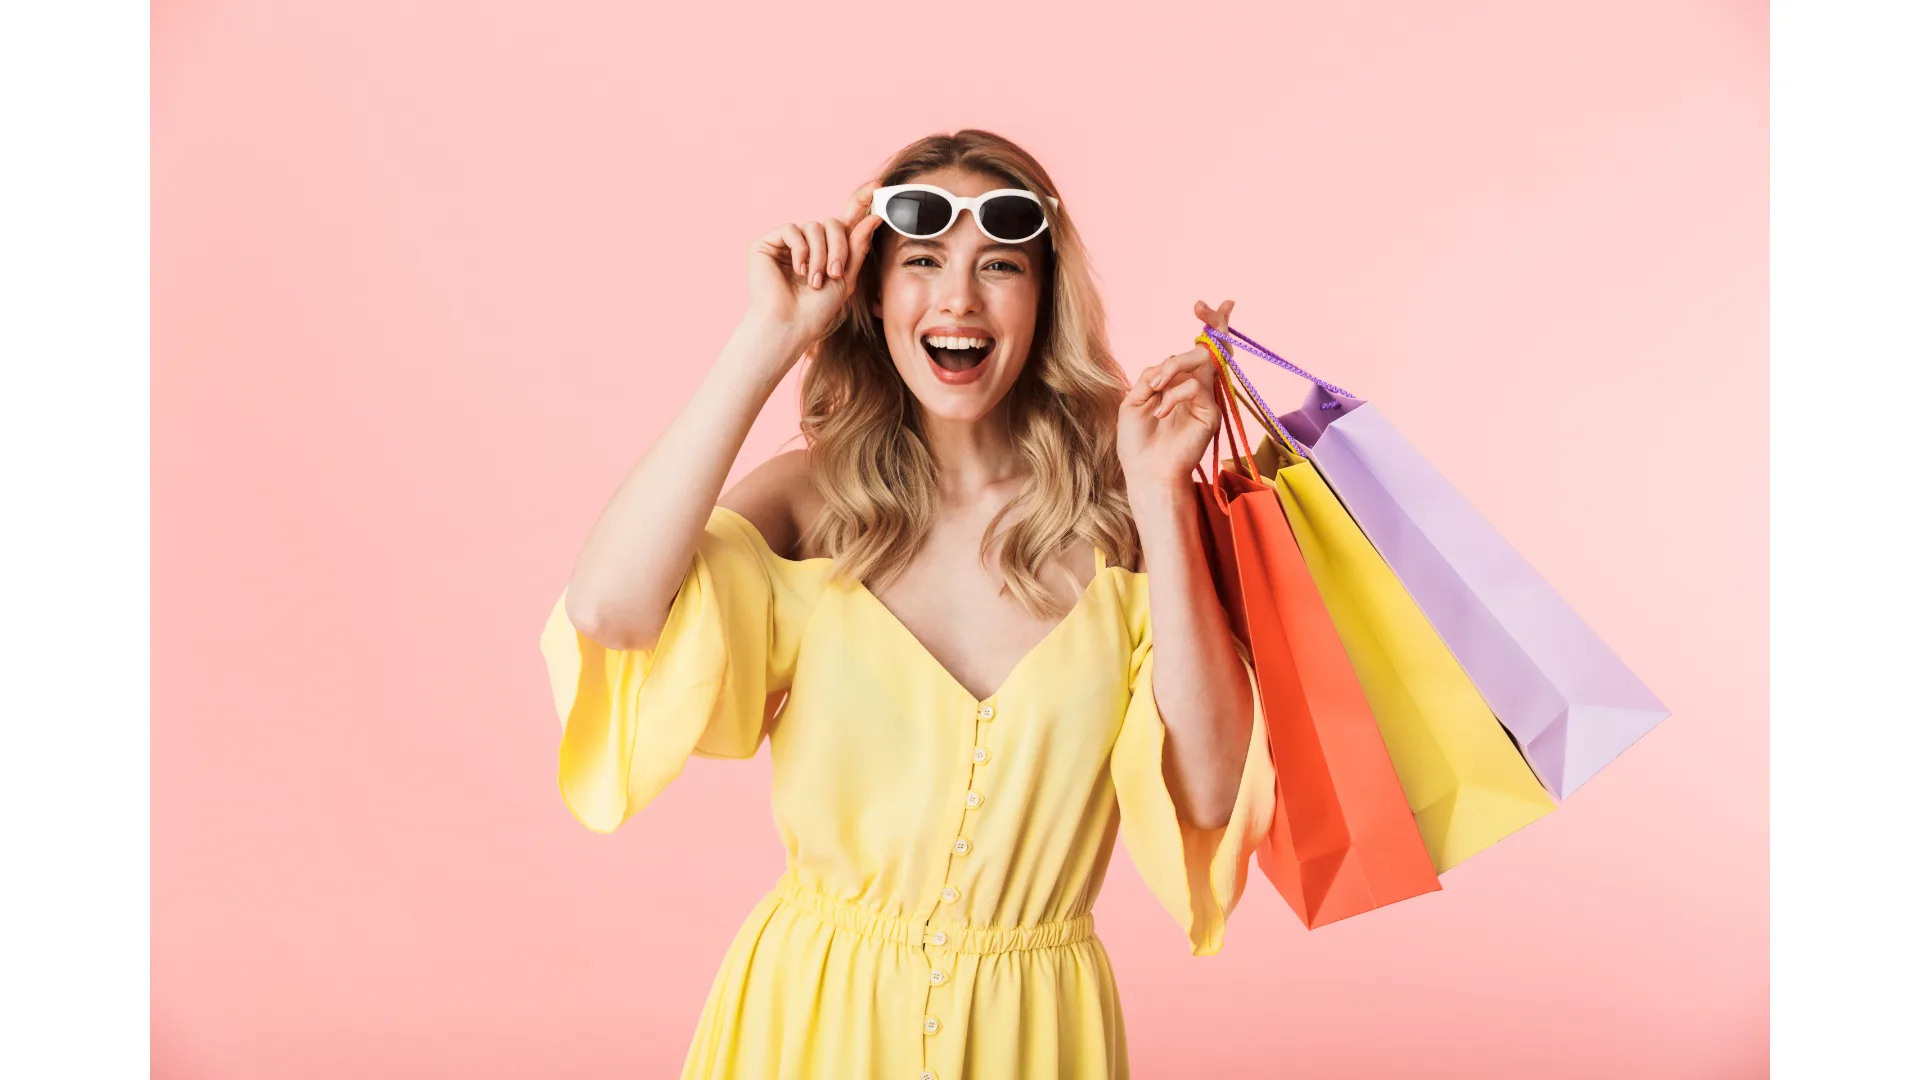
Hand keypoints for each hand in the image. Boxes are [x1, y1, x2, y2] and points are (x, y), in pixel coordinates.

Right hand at [740, 181, 885, 368]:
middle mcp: (806, 243)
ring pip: (814, 226)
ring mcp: (786, 242)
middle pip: (832, 224)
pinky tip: (798, 271)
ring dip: (820, 255)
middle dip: (839, 248)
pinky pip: (792, 229)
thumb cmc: (816, 310)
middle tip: (835, 274)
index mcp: (826, 251)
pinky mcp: (767, 243)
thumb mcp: (845, 278)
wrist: (790, 325)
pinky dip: (800, 250)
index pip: (845, 221)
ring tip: (814, 281)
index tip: (878, 186)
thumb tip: (873, 217)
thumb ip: (857, 247)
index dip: (860, 202)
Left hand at [1117, 299, 1235, 492]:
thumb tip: (1166, 362)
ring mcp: (1206, 400)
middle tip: (1200, 306)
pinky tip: (1160, 411)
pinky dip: (1173, 395)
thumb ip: (1151, 376)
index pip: (1201, 348)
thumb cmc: (1137, 442)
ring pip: (1202, 360)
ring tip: (1154, 387)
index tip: (1202, 303)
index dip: (1211, 323)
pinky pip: (1194, 388)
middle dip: (1212, 321)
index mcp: (1179, 382)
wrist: (1145, 472)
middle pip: (1211, 346)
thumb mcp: (1133, 400)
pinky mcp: (1211, 414)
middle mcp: (1197, 387)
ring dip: (1174, 366)